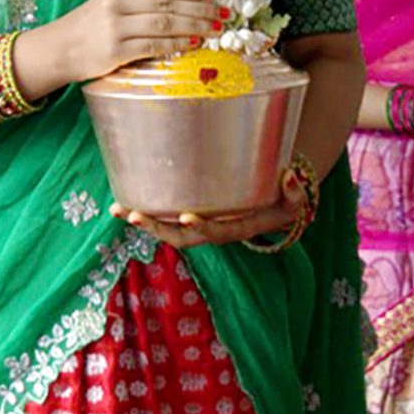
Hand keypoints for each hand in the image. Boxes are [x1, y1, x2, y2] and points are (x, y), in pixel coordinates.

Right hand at [30, 0, 227, 88]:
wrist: (61, 48)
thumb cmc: (92, 24)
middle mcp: (117, 1)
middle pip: (168, 4)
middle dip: (201, 10)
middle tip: (223, 15)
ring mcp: (115, 27)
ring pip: (165, 24)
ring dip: (194, 26)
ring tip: (214, 29)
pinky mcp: (115, 51)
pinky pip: (154, 45)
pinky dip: (177, 43)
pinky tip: (193, 43)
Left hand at [114, 162, 308, 250]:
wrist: (277, 205)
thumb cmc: (286, 198)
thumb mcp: (295, 198)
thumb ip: (295, 191)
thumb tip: (290, 175)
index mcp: (239, 229)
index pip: (217, 232)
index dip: (201, 226)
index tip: (185, 217)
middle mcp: (215, 231)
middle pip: (182, 238)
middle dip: (157, 228)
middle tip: (133, 215)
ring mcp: (201, 225)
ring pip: (168, 231)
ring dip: (143, 222)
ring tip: (117, 209)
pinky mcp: (193, 215)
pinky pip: (167, 217)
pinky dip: (147, 211)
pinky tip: (125, 201)